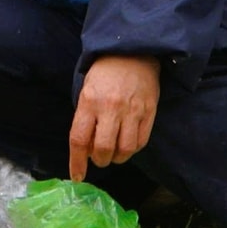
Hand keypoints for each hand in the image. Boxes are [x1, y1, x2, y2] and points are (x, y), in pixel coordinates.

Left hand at [67, 55, 160, 182]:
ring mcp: (132, 110)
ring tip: (114, 152)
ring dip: (117, 158)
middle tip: (100, 158)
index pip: (79, 140)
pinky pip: (141, 141)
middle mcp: (111, 107)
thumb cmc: (104, 72)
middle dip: (100, 160)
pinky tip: (127, 144)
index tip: (77, 176)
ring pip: (125, 149)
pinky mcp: (149, 111)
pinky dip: (133, 149)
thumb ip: (85, 118)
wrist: (132, 51)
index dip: (77, 162)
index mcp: (89, 101)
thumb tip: (86, 149)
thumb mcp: (86, 90)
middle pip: (104, 149)